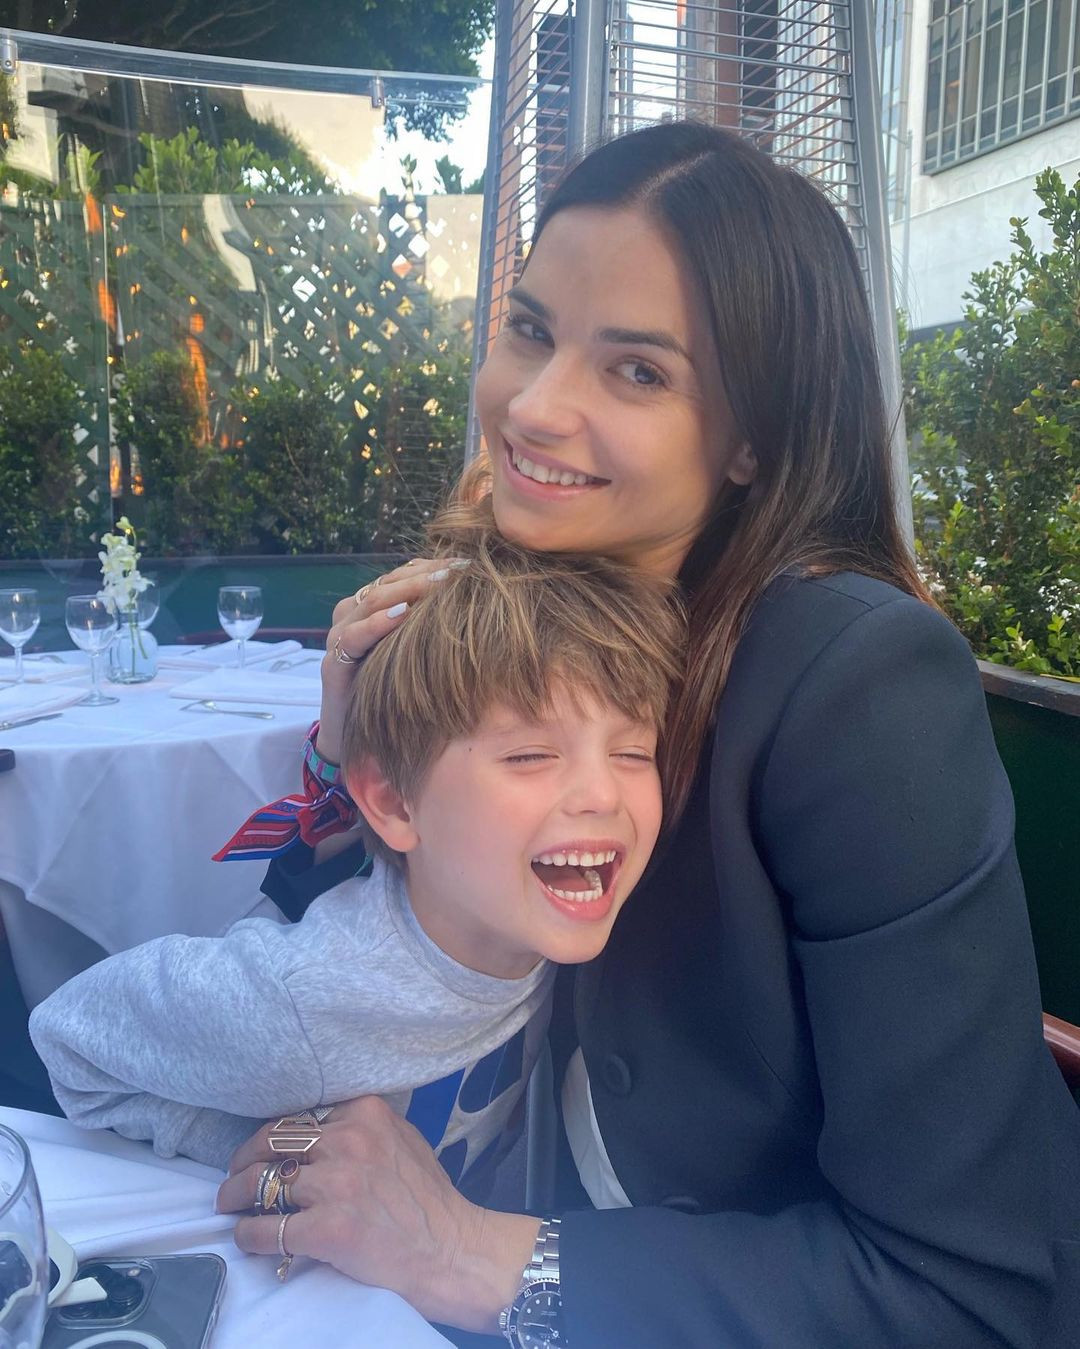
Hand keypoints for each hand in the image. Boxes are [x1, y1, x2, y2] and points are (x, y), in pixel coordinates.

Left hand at [216, 1096, 537, 1330]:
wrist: (452, 1251)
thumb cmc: (428, 1199)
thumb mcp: (401, 1139)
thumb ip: (360, 1128)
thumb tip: (313, 1132)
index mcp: (365, 1113)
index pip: (297, 1118)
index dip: (272, 1138)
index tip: (262, 1152)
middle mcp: (348, 1141)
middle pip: (270, 1143)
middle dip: (243, 1160)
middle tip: (235, 1177)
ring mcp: (337, 1185)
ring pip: (261, 1184)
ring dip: (235, 1196)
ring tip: (228, 1205)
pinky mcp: (328, 1229)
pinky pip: (268, 1229)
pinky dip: (249, 1234)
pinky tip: (247, 1237)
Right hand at [317, 558, 462, 766]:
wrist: (353, 737)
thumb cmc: (389, 692)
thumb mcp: (412, 654)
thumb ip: (430, 627)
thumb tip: (475, 604)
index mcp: (370, 607)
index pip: (402, 575)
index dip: (434, 566)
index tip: (469, 564)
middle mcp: (352, 615)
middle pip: (390, 583)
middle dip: (427, 573)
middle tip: (461, 569)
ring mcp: (339, 637)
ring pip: (372, 601)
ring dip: (407, 590)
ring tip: (440, 583)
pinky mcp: (333, 664)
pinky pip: (355, 637)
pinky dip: (378, 623)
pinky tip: (403, 615)